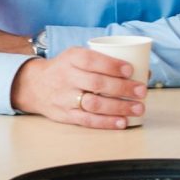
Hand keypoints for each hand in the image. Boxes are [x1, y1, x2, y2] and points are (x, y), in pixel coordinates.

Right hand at [10, 47, 148, 128]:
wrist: (35, 86)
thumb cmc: (67, 68)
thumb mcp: (78, 56)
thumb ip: (105, 61)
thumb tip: (144, 71)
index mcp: (72, 58)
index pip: (91, 60)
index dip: (112, 65)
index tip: (131, 70)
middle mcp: (67, 77)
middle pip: (96, 83)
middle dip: (122, 88)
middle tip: (141, 91)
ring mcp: (65, 98)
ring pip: (93, 104)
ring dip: (118, 107)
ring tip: (138, 108)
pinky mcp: (65, 115)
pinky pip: (87, 120)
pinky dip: (106, 122)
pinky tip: (122, 122)